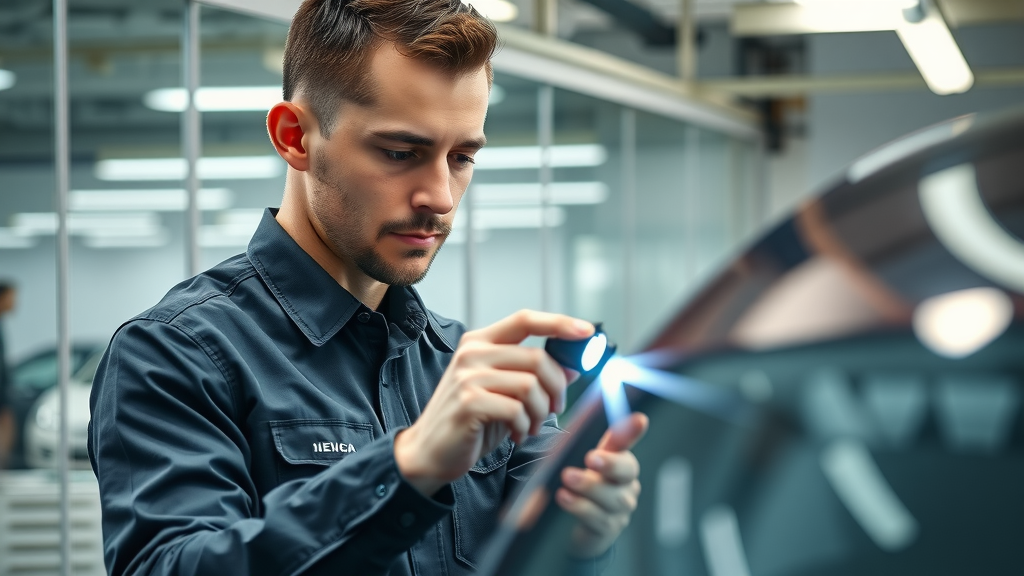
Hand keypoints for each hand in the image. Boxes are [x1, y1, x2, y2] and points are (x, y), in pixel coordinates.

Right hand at [395, 310, 593, 495]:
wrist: (429, 451)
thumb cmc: (470, 421)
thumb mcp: (504, 392)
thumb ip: (533, 376)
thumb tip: (573, 367)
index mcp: (481, 342)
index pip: (525, 319)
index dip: (559, 323)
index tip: (587, 331)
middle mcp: (472, 353)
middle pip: (537, 358)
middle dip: (557, 387)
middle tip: (556, 408)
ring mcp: (468, 376)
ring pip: (531, 385)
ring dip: (541, 412)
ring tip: (530, 425)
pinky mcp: (469, 402)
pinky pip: (517, 409)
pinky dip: (524, 426)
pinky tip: (516, 434)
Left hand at [557, 412, 648, 558]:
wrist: (573, 525)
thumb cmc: (577, 484)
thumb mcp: (573, 459)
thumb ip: (576, 440)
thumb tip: (577, 416)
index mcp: (618, 458)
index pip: (626, 442)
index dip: (632, 431)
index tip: (639, 420)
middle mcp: (626, 482)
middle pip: (627, 471)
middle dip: (611, 463)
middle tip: (591, 457)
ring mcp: (621, 507)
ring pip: (613, 497)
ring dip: (589, 486)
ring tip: (567, 478)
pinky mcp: (610, 527)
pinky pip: (600, 518)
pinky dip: (581, 506)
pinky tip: (565, 498)